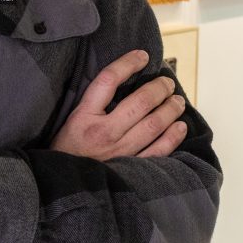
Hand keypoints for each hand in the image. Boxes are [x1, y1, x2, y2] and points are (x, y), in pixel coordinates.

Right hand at [50, 49, 186, 160]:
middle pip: (139, 102)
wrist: (63, 186)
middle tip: (167, 82)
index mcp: (83, 117)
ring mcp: (120, 151)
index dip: (127, 64)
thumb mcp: (69, 121)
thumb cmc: (66, 151)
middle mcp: (103, 132)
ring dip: (170, 109)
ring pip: (153, 125)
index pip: (108, 81)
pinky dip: (173, 137)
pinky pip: (158, 150)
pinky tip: (180, 126)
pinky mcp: (131, 168)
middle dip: (158, 88)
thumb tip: (120, 83)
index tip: (142, 55)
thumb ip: (91, 105)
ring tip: (177, 100)